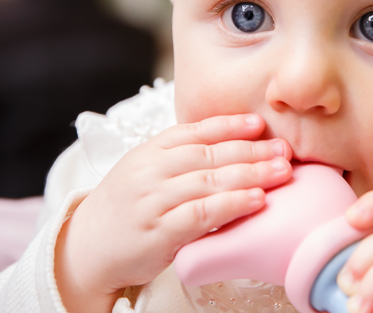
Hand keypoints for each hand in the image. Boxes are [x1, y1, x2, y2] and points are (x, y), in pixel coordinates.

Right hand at [54, 113, 291, 312]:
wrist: (87, 249)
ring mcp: (152, 201)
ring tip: (281, 171)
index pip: (194, 130)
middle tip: (285, 148)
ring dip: (250, 174)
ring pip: (208, 181)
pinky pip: (200, 214)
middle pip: (208, 154)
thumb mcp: (145, 172)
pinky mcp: (158, 233)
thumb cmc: (126, 209)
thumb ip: (180, 158)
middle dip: (251, 150)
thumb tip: (231, 143)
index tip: (260, 123)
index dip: (229, 125)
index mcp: (149, 152)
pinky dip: (231, 204)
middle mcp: (149, 171)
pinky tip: (256, 200)